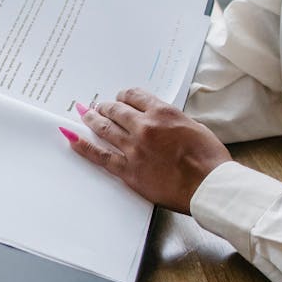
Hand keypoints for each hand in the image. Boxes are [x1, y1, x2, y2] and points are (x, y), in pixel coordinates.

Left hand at [65, 87, 231, 213]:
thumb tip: (160, 123)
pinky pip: (100, 156)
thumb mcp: (194, 127)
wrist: (208, 185)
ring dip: (92, 119)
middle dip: (106, 107)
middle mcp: (144, 127)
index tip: (121, 98)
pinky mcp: (129, 171)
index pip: (135, 96)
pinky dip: (83, 146)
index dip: (125, 96)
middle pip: (116, 110)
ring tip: (84, 114)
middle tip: (99, 106)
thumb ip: (172, 121)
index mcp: (162, 113)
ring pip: (105, 128)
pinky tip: (72, 138)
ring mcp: (134, 149)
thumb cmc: (209, 159)